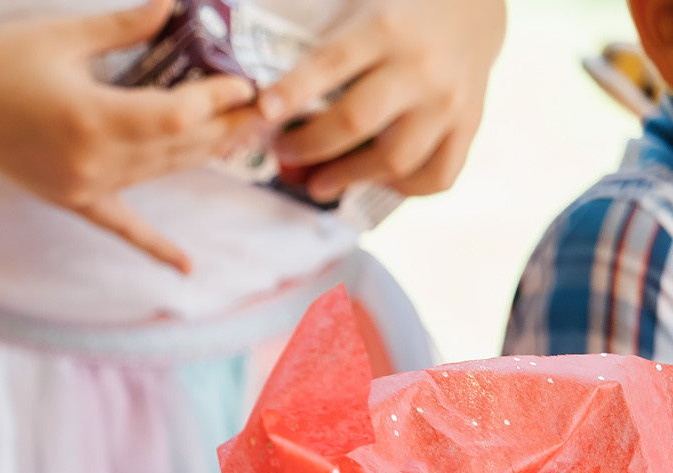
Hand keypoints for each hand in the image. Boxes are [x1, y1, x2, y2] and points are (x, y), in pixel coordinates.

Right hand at [0, 0, 263, 271]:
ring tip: (246, 136)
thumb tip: (177, 5)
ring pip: (161, 173)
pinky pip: (120, 226)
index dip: (218, 98)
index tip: (244, 79)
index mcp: (90, 117)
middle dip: (225, 124)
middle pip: (179, 146)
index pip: (177, 114)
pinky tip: (186, 266)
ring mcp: (80, 185)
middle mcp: (90, 160)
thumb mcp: (66, 36)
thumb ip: (127, 26)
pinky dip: (154, 246)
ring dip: (206, 155)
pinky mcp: (69, 197)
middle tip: (264, 104)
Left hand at [262, 0, 504, 199]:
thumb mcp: (359, 11)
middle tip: (283, 153)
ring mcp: (450, 99)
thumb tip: (269, 115)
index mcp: (385, 28)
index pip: (331, 63)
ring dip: (347, 178)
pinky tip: (377, 179)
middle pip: (356, 122)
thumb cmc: (398, 16)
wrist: (474, 3)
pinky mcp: (471, 124)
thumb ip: (321, 57)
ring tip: (319, 183)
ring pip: (394, 159)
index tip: (264, 113)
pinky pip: (436, 176)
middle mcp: (421, 66)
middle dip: (309, 147)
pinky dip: (402, 188)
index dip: (294, 91)